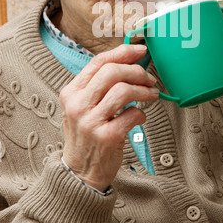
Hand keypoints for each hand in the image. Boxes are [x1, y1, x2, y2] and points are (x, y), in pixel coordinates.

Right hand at [60, 44, 158, 191]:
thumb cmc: (87, 135)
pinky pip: (132, 114)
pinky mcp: (106, 137)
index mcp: (71, 92)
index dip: (123, 52)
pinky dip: (142, 113)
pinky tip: (140, 116)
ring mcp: (90, 121)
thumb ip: (100, 85)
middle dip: (136, 71)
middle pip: (112, 72)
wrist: (80, 172)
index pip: (98, 62)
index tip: (141, 51)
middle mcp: (77, 105)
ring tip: (151, 95)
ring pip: (123, 91)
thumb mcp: (83, 107)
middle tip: (149, 78)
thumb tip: (130, 62)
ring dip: (144, 91)